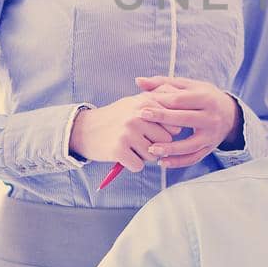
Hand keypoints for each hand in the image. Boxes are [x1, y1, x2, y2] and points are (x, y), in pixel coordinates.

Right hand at [68, 93, 183, 172]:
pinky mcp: (118, 149)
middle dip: (156, 146)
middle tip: (139, 141)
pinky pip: (139, 165)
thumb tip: (184, 106)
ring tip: (130, 147)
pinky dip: (132, 165)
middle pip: (166, 141)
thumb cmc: (115, 117)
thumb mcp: (135, 102)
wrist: (84, 129)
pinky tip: (123, 155)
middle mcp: (138, 116)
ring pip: (153, 155)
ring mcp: (128, 132)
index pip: (174, 124)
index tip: (154, 132)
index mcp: (145, 103)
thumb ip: (158, 101)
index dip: (166, 132)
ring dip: (143, 156)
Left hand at [133, 75, 244, 167]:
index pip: (180, 100)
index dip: (161, 102)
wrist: (230, 113)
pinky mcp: (210, 148)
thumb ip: (163, 83)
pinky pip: (194, 158)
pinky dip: (179, 162)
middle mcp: (211, 117)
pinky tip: (162, 162)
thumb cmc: (203, 96)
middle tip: (141, 117)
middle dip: (162, 118)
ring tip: (151, 149)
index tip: (142, 103)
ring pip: (190, 144)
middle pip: (185, 119)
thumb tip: (138, 81)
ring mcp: (211, 135)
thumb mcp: (189, 86)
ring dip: (170, 148)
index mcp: (206, 98)